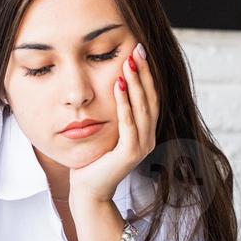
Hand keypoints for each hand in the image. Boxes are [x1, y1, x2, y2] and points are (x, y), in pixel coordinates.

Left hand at [68, 42, 157, 205]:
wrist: (89, 191)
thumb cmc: (94, 160)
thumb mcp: (107, 132)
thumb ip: (116, 114)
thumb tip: (113, 85)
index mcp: (145, 132)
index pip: (151, 97)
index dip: (147, 74)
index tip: (140, 51)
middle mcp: (148, 138)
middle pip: (150, 99)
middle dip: (144, 72)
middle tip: (138, 49)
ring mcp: (141, 147)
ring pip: (142, 108)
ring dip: (135, 83)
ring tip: (127, 62)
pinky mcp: (129, 154)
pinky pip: (128, 123)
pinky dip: (124, 103)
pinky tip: (118, 85)